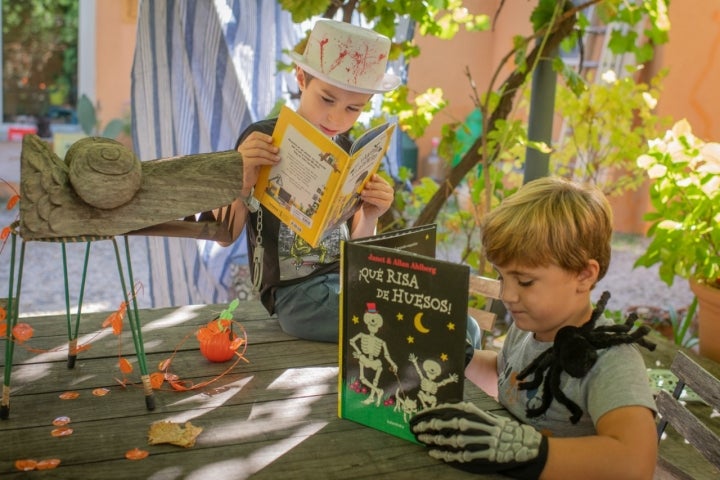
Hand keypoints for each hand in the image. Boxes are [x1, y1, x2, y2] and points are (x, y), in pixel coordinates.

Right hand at [236, 131, 279, 195]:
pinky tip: (273, 163)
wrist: (244, 182)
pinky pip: (258, 160)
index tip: (272, 139)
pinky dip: (268, 161)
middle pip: (257, 143)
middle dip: (268, 146)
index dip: (263, 136)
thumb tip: (275, 147)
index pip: (253, 135)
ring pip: (258, 151)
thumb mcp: (257, 158)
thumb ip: (263, 151)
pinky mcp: (245, 164)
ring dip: (270, 154)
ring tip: (277, 158)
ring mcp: (242, 156)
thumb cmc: (252, 169)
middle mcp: (242, 149)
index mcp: (245, 145)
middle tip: (277, 150)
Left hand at [358, 174, 392, 221]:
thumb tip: (366, 179)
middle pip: (381, 187)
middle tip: (365, 184)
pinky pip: (378, 201)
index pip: (382, 180)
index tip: (372, 176)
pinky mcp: (386, 206)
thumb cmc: (367, 199)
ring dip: (370, 193)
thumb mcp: (368, 190)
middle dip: (373, 185)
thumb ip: (369, 185)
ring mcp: (390, 199)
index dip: (377, 178)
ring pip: (380, 194)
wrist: (367, 212)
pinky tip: (364, 198)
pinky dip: (370, 199)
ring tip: (362, 192)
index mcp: (386, 185)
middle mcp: (390, 191)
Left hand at [410, 402, 547, 478]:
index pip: (450, 409)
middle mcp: (478, 425)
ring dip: (436, 440)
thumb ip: (470, 414)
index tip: (420, 414)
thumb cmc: (502, 429)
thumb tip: (449, 410)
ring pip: (453, 439)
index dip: (433, 412)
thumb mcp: (487, 416)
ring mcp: (482, 440)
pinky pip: (462, 455)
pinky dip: (447, 455)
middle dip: (430, 426)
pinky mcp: (484, 455)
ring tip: (423, 440)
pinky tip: (435, 454)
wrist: (524, 444)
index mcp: (478, 413)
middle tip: (416, 428)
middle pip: (449, 423)